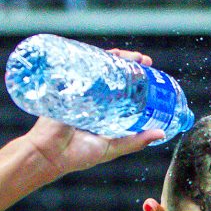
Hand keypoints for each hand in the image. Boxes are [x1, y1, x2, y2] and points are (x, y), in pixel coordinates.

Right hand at [21, 48, 164, 177]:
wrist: (49, 154)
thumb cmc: (77, 155)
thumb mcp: (112, 148)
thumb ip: (135, 141)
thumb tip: (161, 134)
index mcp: (103, 112)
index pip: (122, 90)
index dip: (137, 80)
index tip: (151, 74)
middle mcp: (93, 99)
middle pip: (112, 75)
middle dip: (129, 64)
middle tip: (144, 61)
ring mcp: (79, 91)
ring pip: (99, 68)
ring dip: (116, 58)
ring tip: (133, 57)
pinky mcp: (67, 87)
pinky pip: (81, 69)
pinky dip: (93, 59)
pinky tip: (107, 55)